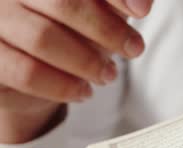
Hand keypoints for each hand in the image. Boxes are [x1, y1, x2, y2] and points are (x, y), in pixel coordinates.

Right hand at [0, 0, 152, 142]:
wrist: (28, 67)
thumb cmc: (70, 28)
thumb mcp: (99, 10)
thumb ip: (116, 1)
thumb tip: (142, 4)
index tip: (143, 11)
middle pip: (63, 2)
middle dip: (106, 30)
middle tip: (134, 49)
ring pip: (43, 38)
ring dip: (87, 62)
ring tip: (108, 75)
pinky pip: (26, 71)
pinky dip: (63, 86)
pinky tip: (83, 91)